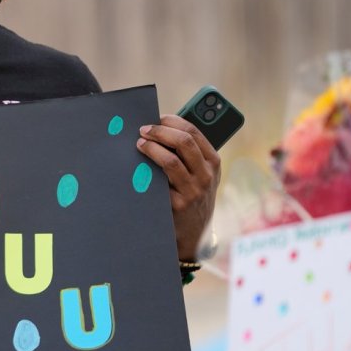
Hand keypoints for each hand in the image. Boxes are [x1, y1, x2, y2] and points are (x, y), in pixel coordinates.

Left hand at [136, 115, 220, 260]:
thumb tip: (159, 127)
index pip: (194, 131)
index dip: (172, 121)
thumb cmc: (192, 195)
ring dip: (151, 148)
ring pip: (170, 160)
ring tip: (139, 144)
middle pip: (183, 141)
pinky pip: (159, 182)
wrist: (194, 233)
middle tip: (143, 130)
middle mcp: (206, 174)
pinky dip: (146, 169)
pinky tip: (138, 166)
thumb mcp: (200, 173)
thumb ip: (188, 153)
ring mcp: (193, 190)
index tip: (157, 118)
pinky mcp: (179, 204)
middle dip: (160, 131)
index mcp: (213, 161)